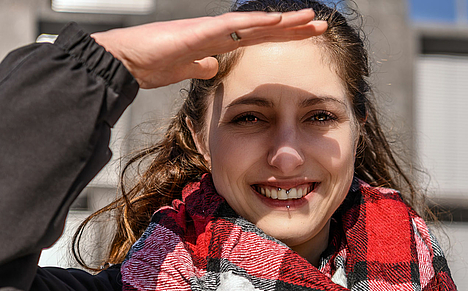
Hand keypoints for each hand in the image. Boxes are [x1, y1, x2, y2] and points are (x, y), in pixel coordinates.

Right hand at [91, 9, 326, 88]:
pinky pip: (233, 26)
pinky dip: (257, 23)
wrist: (123, 62)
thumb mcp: (183, 70)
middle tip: (320, 25)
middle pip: (264, 28)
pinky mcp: (198, 32)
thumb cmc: (148, 64)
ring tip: (309, 19)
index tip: (307, 37)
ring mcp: (210, 30)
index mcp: (217, 43)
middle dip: (293, 27)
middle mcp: (218, 33)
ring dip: (284, 21)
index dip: (284, 36)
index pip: (258, 38)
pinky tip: (277, 20)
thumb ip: (200, 66)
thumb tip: (214, 67)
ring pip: (255, 23)